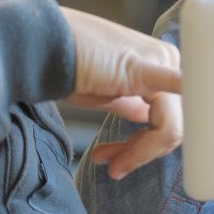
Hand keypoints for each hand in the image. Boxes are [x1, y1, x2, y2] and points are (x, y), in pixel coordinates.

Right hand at [58, 6, 183, 179]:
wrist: (41, 46)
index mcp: (160, 62)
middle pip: (172, 124)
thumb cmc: (68, 67)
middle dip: (140, 153)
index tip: (120, 160)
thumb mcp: (107, 93)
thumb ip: (132, 105)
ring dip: (139, 153)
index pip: (168, 116)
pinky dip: (171, 124)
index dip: (146, 146)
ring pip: (168, 126)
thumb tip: (147, 119)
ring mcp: (159, 61)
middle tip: (113, 167)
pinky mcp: (143, 69)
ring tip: (111, 163)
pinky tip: (167, 140)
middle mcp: (166, 57)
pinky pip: (171, 99)